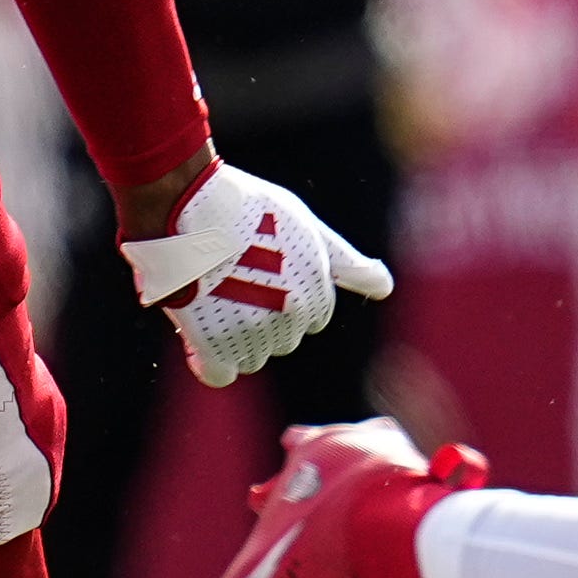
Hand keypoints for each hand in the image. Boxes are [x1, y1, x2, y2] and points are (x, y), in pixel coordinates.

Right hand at [120, 155, 395, 385]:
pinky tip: (200, 341)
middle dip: (266, 317)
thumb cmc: (249, 210)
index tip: (266, 273)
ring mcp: (253, 330)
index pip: (314, 318)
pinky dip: (211, 363)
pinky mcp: (213, 341)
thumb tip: (385, 287)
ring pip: (253, 357)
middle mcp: (292, 316)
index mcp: (316, 292)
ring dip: (237, 338)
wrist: (191, 202)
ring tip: (216, 297)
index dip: (290, 296)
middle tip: (236, 280)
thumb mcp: (307, 228)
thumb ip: (346, 264)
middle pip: (285, 338)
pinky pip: (221, 374)